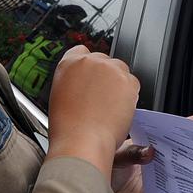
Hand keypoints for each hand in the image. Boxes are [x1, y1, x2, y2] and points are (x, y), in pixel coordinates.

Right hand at [46, 46, 140, 177]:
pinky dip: (129, 95)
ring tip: (109, 108)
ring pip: (120, 70)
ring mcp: (109, 69)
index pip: (81, 52)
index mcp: (68, 64)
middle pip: (104, 61)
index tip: (92, 78)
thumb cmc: (68, 128)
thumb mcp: (60, 96)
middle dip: (106, 77)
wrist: (81, 141)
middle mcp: (89, 61)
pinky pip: (133, 83)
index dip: (89, 68)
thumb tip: (86, 83)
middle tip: (102, 99)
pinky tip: (118, 111)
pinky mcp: (126, 80)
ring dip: (118, 85)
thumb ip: (73, 82)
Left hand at [110, 110, 192, 192]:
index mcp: (143, 143)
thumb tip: (150, 152)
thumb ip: (132, 153)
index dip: (189, 124)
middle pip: (179, 150)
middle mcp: (151, 159)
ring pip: (179, 171)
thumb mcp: (113, 154)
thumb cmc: (91, 170)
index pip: (169, 129)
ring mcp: (153, 177)